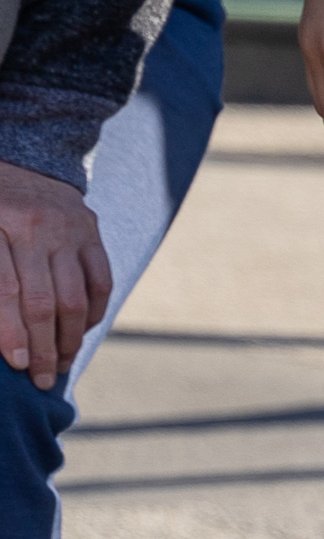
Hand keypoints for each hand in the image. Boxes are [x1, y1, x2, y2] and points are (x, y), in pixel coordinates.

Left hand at [0, 160, 113, 390]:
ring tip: (63, 366)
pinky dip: (91, 314)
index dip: (11, 332)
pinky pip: (100, 283)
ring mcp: (69, 229)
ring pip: (75, 298)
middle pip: (43, 301)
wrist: (20, 158)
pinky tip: (78, 333)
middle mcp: (34, 227)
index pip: (6, 290)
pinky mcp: (92, 233)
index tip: (18, 364)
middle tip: (43, 381)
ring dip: (70, 339)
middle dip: (44, 347)